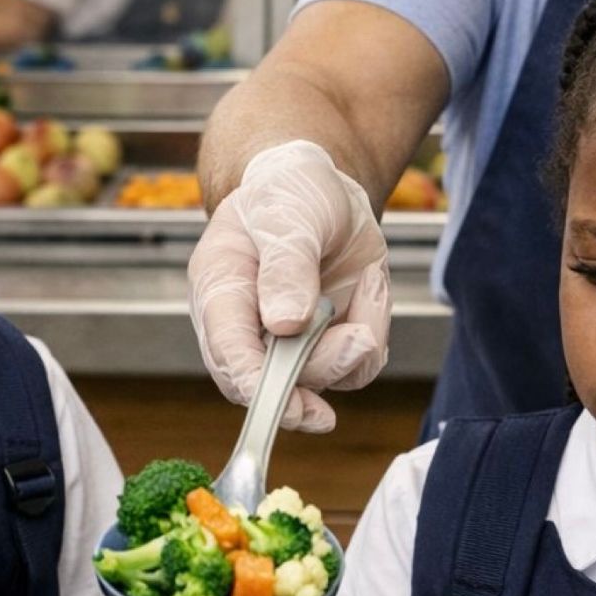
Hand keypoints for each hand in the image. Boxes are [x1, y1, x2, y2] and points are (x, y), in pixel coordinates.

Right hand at [188, 141, 390, 431]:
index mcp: (220, 292)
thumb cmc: (289, 193)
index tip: (288, 403)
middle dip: (319, 372)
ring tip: (370, 283)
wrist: (325, 191)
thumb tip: (285, 324)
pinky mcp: (327, 346)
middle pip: (272, 383)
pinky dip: (374, 328)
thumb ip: (286, 265)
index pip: (227, 351)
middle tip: (359, 339)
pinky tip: (371, 285)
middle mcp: (249, 329)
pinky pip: (356, 365)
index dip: (253, 382)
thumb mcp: (287, 213)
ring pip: (322, 379)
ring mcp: (289, 345)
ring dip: (357, 341)